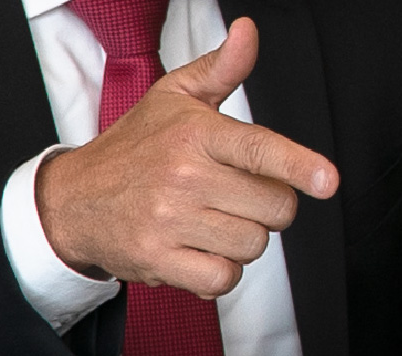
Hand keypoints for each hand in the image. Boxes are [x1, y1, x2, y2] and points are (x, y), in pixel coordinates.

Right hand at [35, 18, 338, 298]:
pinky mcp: (157, 259)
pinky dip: (221, 272)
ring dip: (244, 239)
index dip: (298, 165)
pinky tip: (201, 251)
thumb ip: (221, 68)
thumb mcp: (175, 97)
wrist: (74, 199)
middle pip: (275, 207)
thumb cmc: (136, 146)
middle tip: (236, 196)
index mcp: (195, 134)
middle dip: (269, 206)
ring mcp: (169, 220)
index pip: (258, 149)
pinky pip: (223, 278)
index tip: (327, 180)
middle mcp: (183, 176)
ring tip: (214, 221)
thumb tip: (249, 31)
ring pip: (254, 245)